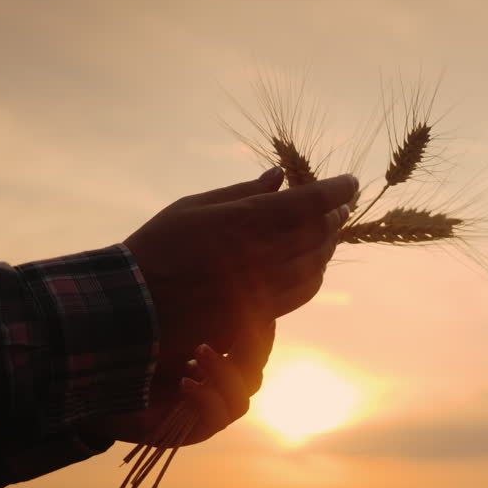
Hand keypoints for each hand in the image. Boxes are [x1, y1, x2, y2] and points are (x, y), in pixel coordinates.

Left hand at [79, 321, 274, 446]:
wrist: (88, 390)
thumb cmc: (122, 353)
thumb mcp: (161, 325)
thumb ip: (189, 310)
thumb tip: (216, 275)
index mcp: (214, 360)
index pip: (254, 349)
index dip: (261, 333)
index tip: (260, 313)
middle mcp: (217, 387)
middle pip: (255, 371)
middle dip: (249, 350)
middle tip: (232, 328)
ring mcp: (208, 411)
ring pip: (243, 396)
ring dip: (225, 372)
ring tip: (199, 353)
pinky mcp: (193, 431)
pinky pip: (219, 417)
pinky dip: (206, 397)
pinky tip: (185, 382)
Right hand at [124, 167, 354, 387]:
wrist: (136, 306)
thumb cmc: (159, 247)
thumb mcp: (194, 206)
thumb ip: (242, 192)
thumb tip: (279, 176)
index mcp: (245, 221)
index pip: (309, 201)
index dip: (337, 190)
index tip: (351, 182)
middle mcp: (263, 255)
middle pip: (320, 231)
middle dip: (336, 215)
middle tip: (341, 206)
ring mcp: (266, 286)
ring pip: (317, 262)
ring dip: (329, 244)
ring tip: (331, 231)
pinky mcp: (263, 312)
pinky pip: (305, 290)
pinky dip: (317, 273)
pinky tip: (315, 264)